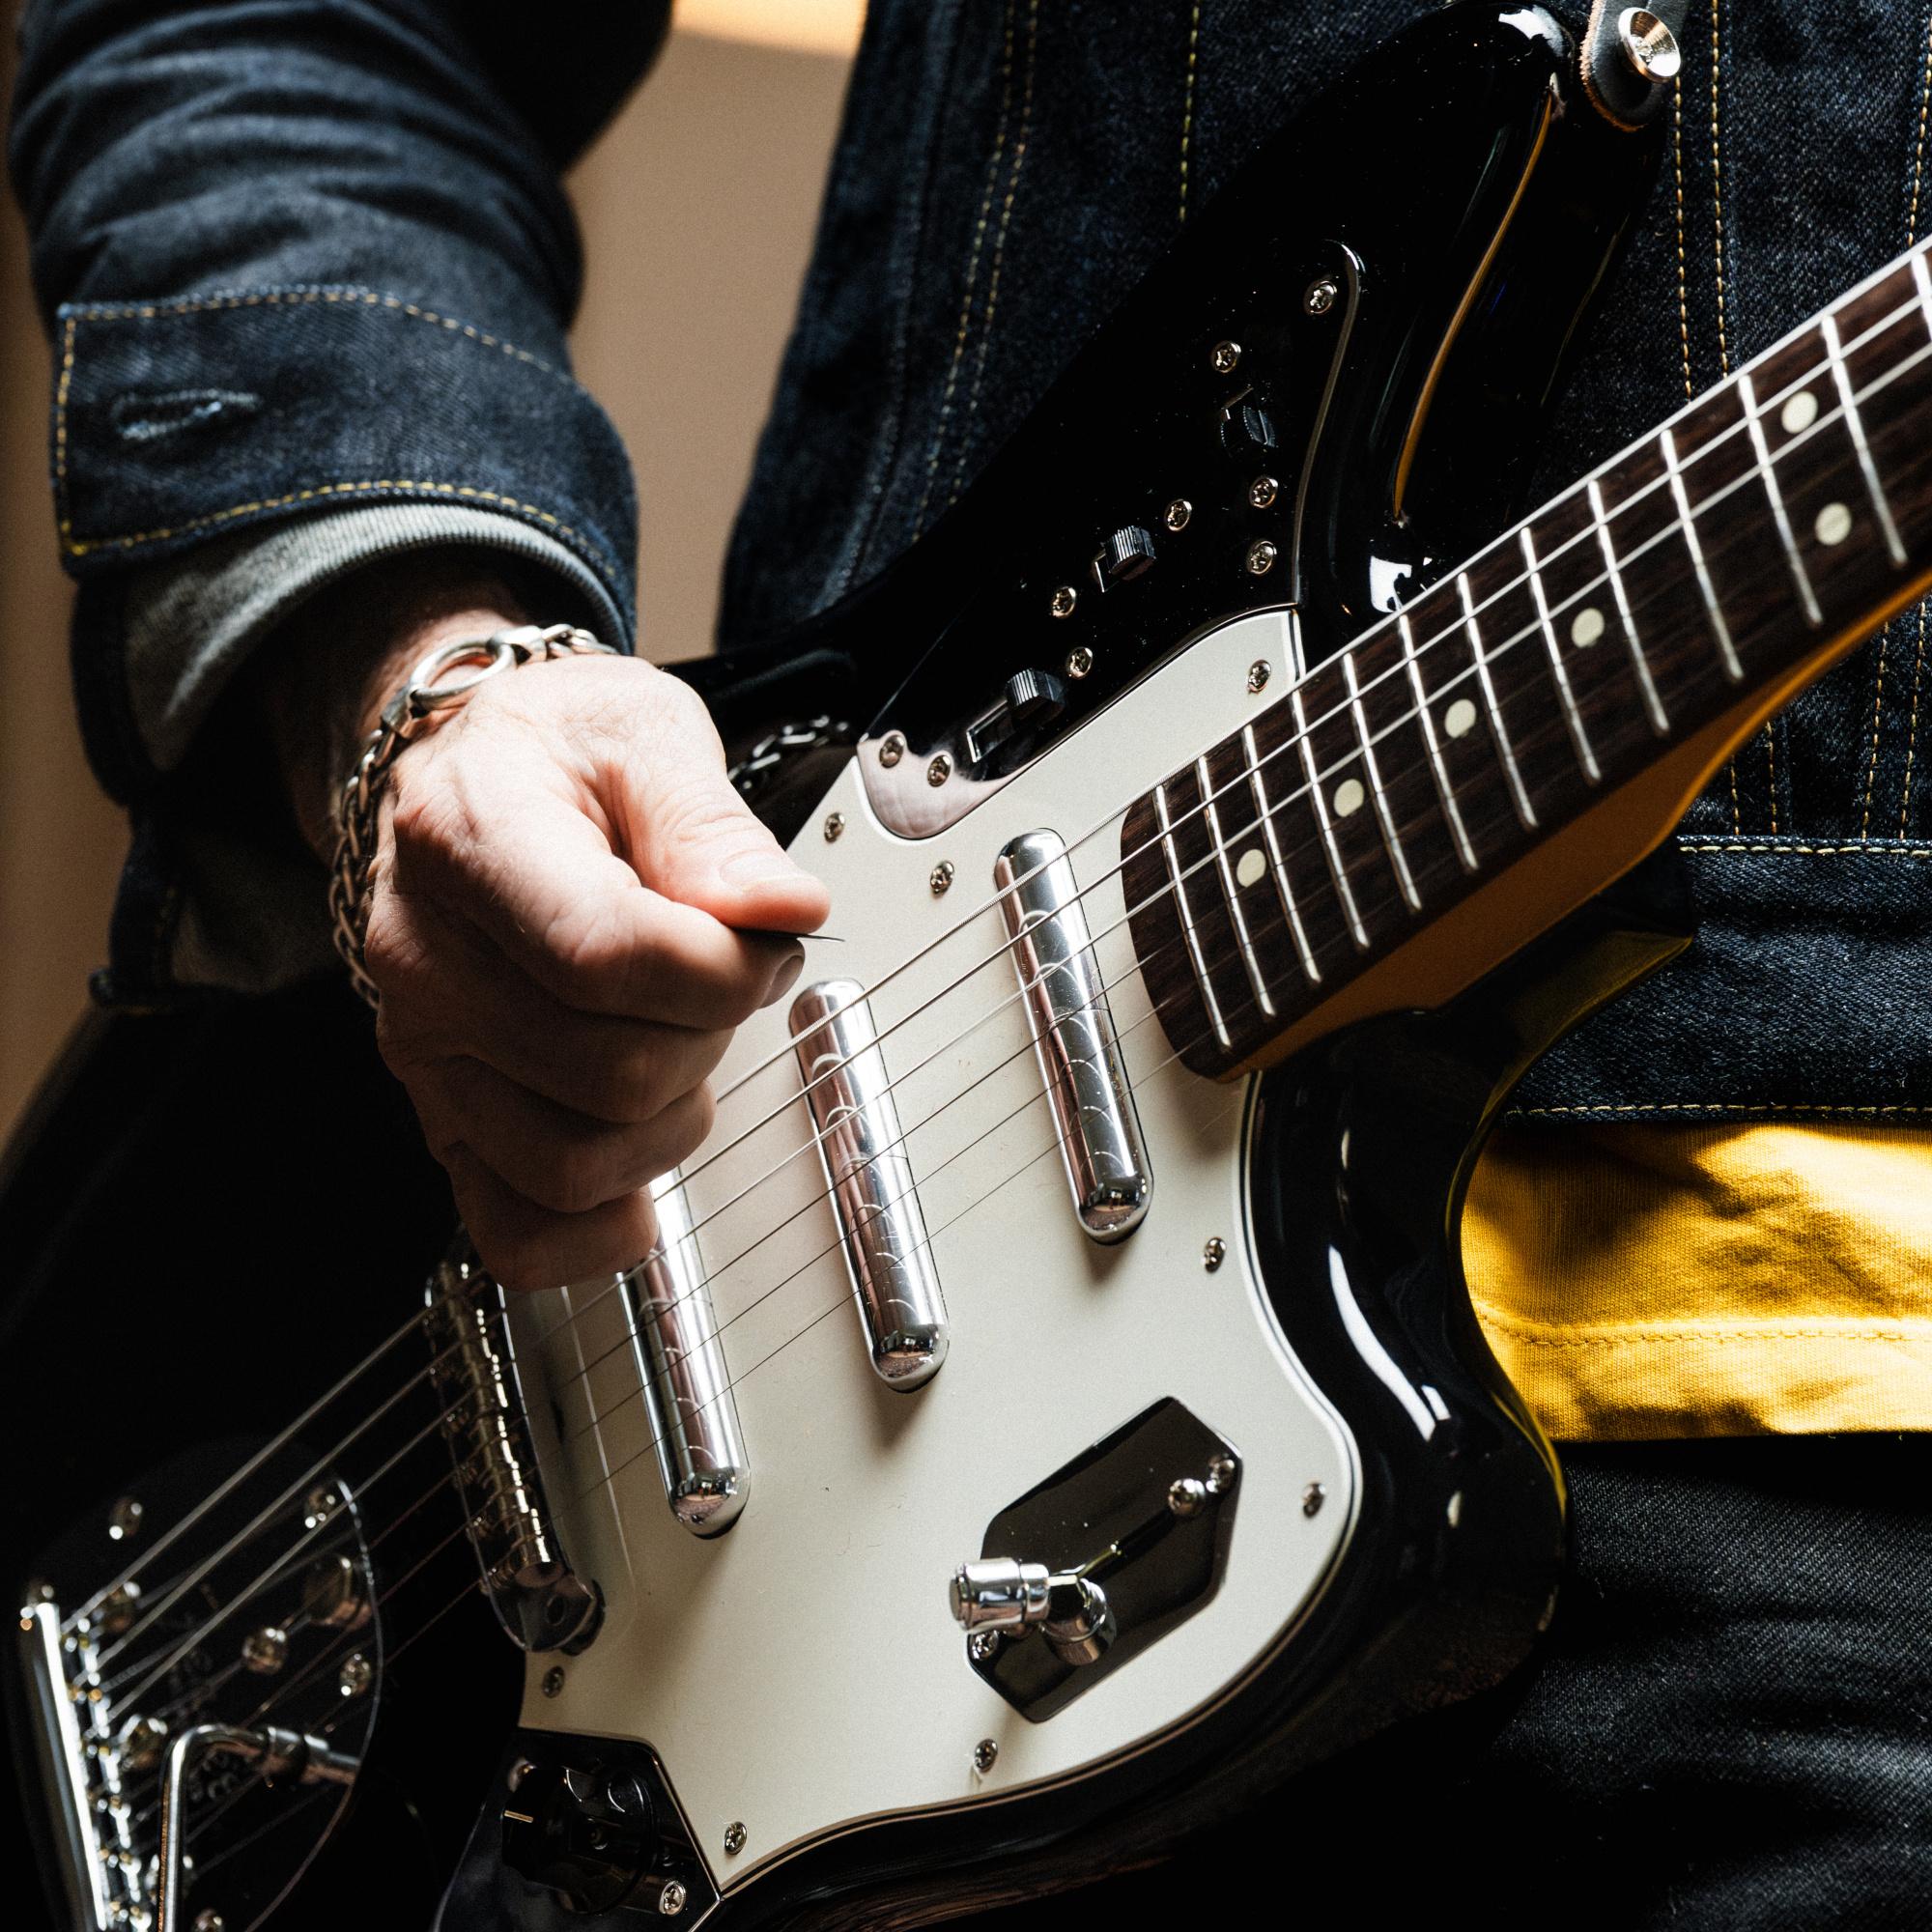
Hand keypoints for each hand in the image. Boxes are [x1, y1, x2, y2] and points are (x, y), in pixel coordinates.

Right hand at [266, 562, 829, 1288]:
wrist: (465, 768)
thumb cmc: (554, 751)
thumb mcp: (644, 736)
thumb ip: (713, 827)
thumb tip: (781, 911)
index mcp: (468, 845)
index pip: (609, 958)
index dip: (723, 968)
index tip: (764, 935)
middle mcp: (428, 963)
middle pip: (611, 1072)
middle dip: (713, 1030)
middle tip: (728, 973)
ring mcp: (428, 1052)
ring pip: (576, 1162)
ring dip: (672, 1118)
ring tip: (679, 1037)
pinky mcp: (444, 1116)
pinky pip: (514, 1231)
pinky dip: (600, 1228)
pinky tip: (646, 1167)